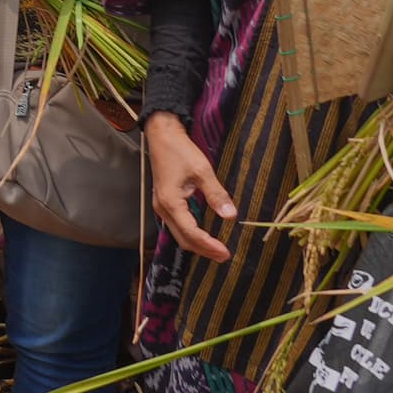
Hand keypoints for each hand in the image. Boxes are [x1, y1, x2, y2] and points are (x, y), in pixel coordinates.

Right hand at [146, 113, 236, 261]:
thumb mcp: (202, 171)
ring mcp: (161, 206)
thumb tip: (231, 215)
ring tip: (217, 249)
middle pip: (183, 239)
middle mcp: (163, 209)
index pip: (191, 233)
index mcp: (171, 203)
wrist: (162, 136)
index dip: (208, 245)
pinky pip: (177, 225)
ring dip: (197, 243)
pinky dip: (191, 233)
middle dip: (204, 250)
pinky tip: (204, 234)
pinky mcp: (165, 202)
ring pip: (179, 234)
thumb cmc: (180, 151)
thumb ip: (216, 194)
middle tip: (224, 256)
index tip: (226, 252)